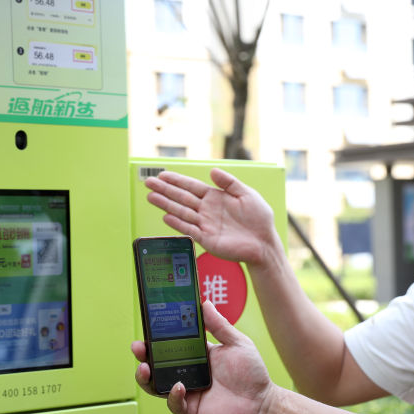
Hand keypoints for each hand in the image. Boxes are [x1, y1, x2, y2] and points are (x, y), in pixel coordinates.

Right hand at [132, 301, 275, 413]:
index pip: (169, 344)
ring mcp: (187, 392)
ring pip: (157, 385)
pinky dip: (173, 396)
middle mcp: (187, 373)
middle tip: (138, 346)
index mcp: (196, 355)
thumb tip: (204, 302)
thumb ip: (219, 325)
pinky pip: (174, 404)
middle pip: (156, 364)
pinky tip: (179, 387)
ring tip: (145, 367)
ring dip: (146, 377)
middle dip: (143, 355)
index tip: (148, 324)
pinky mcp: (190, 411)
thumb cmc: (252, 374)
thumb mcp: (237, 343)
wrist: (262, 405)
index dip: (156, 336)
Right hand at [144, 169, 278, 266]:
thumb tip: (213, 171)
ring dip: (166, 204)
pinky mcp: (207, 239)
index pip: (192, 187)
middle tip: (148, 182)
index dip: (177, 180)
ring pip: (181, 212)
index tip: (162, 175)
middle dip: (165, 190)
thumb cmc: (258, 219)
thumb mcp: (247, 194)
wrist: (264, 243)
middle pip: (182, 198)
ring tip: (151, 197)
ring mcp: (205, 224)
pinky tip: (166, 216)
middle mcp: (207, 210)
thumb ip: (229, 182)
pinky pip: (189, 230)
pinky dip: (178, 224)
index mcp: (215, 197)